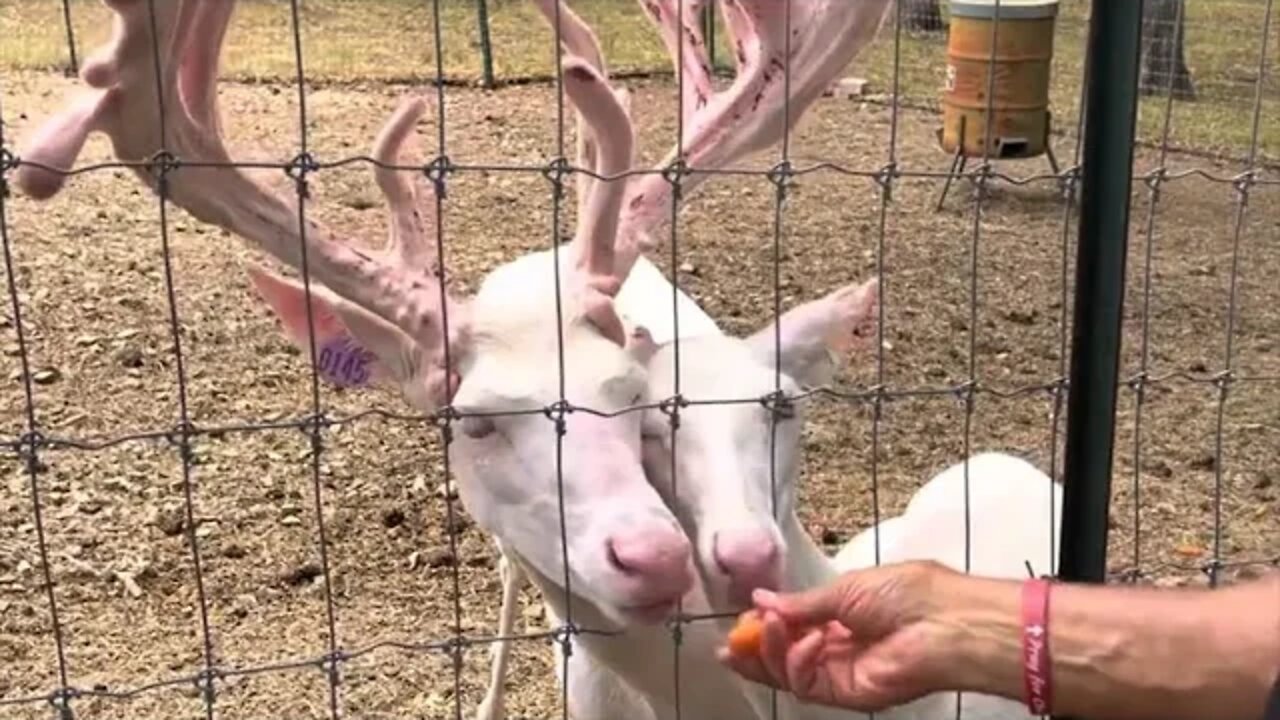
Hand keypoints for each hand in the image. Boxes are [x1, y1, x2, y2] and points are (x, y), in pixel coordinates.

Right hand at [717, 561, 960, 712]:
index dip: (766, 623)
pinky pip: (806, 684)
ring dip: (770, 651)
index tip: (743, 615)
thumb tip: (761, 599)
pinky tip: (806, 643)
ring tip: (765, 628)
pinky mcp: (845, 693)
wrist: (943, 623)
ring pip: (788, 672)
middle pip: (784, 655)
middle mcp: (838, 646)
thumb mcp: (844, 588)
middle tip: (733, 639)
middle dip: (755, 648)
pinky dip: (796, 664)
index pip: (793, 626)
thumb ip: (800, 603)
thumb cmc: (905, 593)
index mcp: (842, 615)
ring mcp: (840, 672)